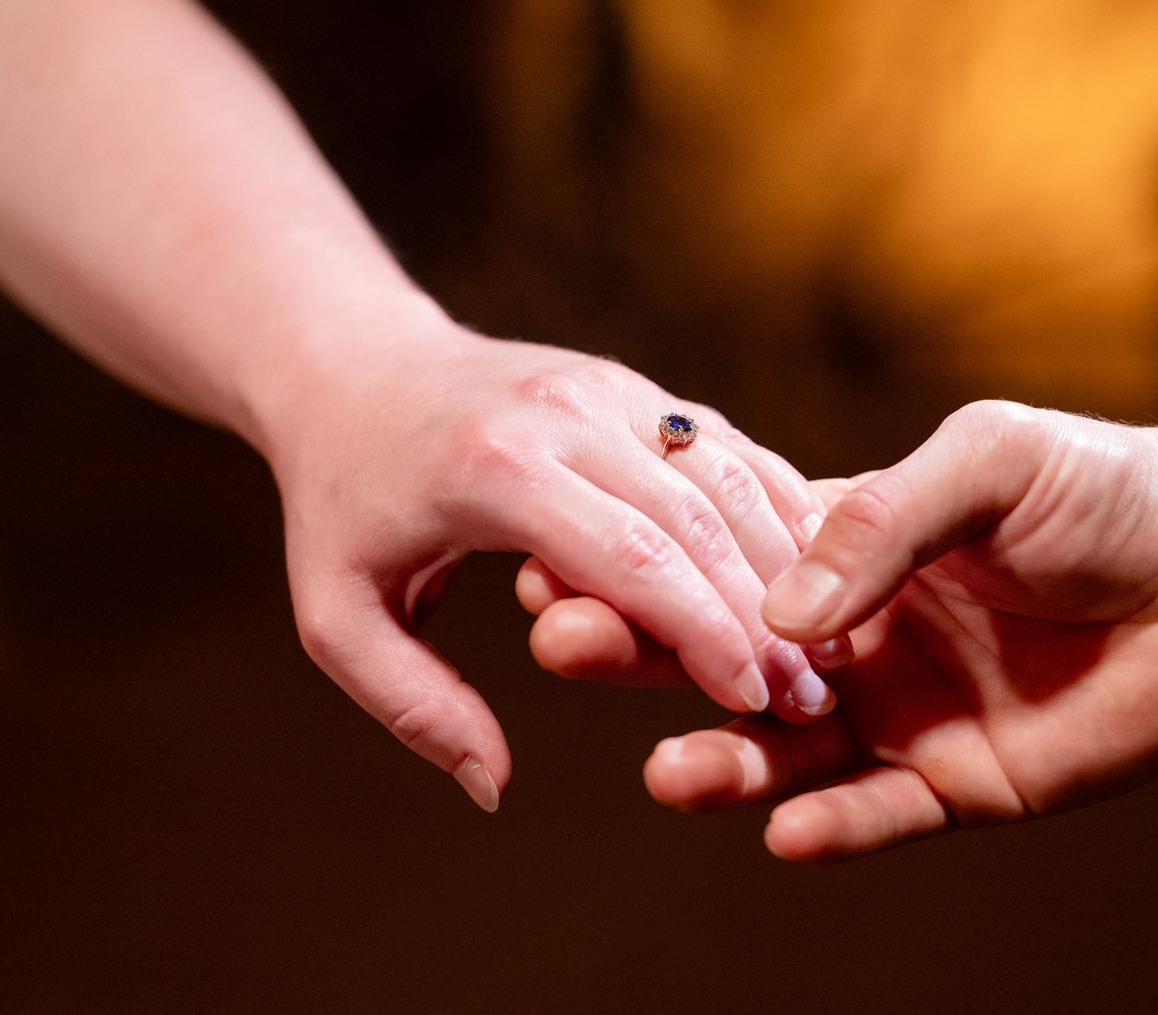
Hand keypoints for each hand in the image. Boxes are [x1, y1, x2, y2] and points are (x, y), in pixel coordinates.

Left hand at [266, 318, 836, 810]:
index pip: (631, 555)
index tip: (753, 703)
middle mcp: (566, 412)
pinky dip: (773, 505)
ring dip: (784, 561)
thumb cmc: (344, 504)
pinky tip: (812, 574)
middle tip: (806, 695)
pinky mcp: (633, 386)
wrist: (357, 370)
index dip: (703, 631)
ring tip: (818, 650)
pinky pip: (723, 444)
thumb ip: (413, 703)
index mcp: (497, 468)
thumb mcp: (338, 614)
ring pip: (726, 473)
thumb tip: (492, 788)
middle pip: (696, 515)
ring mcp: (608, 387)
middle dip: (762, 611)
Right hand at [523, 401, 1157, 859]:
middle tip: (564, 648)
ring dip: (724, 764)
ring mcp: (897, 713)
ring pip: (783, 750)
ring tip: (670, 773)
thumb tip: (777, 608)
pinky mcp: (956, 781)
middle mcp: (852, 637)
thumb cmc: (1100, 490)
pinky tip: (783, 831)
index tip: (556, 566)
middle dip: (644, 657)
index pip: (718, 565)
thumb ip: (879, 521)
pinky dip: (830, 827)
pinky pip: (877, 812)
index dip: (641, 569)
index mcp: (845, 550)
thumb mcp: (984, 461)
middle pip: (723, 658)